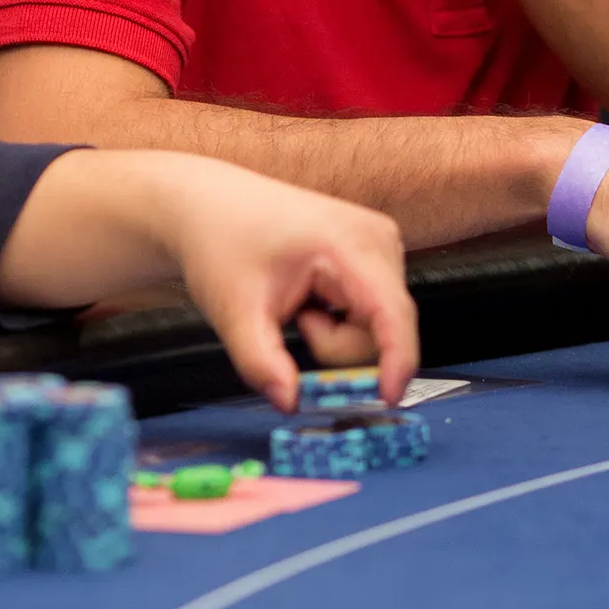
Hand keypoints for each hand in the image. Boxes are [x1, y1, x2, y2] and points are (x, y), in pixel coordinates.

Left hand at [142, 157, 418, 412]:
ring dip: (335, 335)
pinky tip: (309, 299)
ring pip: (377, 327)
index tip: (386, 399)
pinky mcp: (374, 257)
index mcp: (349, 243)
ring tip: (297, 305)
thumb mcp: (234, 312)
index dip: (398, 360)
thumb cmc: (222, 244)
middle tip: (294, 323)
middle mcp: (377, 240)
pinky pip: (371, 315)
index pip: (393, 312)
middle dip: (336, 347)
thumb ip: (261, 363)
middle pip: (383, 329)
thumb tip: (290, 402)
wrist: (210, 206)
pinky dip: (339, 323)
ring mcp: (379, 246)